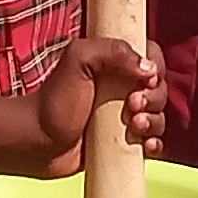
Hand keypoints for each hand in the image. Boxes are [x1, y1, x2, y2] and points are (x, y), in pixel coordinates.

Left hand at [29, 37, 165, 168]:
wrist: (39, 142)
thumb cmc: (55, 98)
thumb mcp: (78, 59)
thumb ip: (111, 51)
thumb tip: (149, 69)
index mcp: (115, 63)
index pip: (151, 57)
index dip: (155, 68)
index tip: (144, 80)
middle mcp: (123, 87)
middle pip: (159, 88)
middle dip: (153, 98)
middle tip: (132, 106)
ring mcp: (125, 116)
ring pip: (158, 115)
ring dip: (154, 121)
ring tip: (135, 127)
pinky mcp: (125, 142)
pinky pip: (152, 140)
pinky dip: (155, 142)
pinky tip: (146, 145)